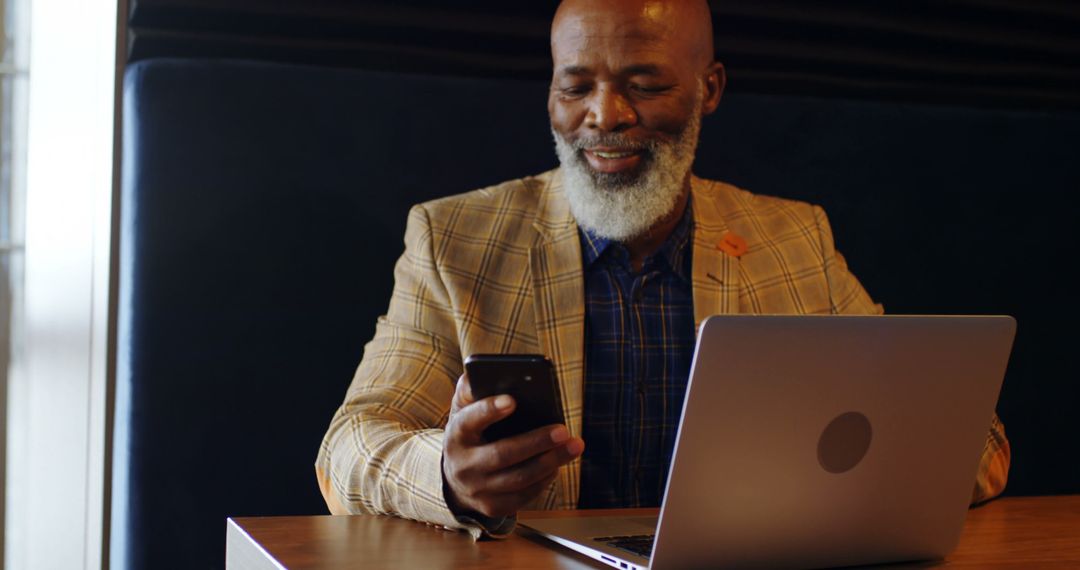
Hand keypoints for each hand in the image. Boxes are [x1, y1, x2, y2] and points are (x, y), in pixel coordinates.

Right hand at [442, 373, 584, 518]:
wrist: (457, 479)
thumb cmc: (471, 434)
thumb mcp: (464, 411)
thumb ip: (471, 390)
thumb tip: (484, 373)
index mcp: (457, 435)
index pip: (470, 421)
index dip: (489, 410)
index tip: (512, 400)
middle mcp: (463, 465)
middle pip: (502, 454)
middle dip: (536, 442)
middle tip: (563, 430)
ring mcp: (478, 489)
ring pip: (519, 478)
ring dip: (550, 461)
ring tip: (574, 445)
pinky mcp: (493, 506)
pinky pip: (524, 495)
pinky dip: (545, 479)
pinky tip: (559, 463)